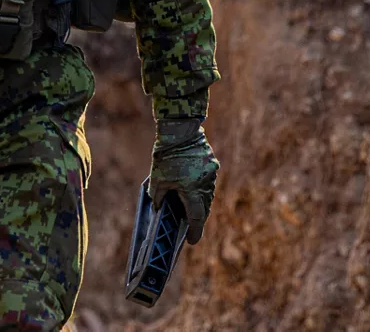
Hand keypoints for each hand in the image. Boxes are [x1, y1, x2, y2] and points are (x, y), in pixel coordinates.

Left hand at [148, 118, 218, 243]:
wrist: (180, 128)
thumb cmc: (166, 155)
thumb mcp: (157, 179)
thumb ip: (157, 197)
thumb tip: (158, 207)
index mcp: (193, 190)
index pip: (196, 217)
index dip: (194, 231)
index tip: (192, 241)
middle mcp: (205, 183)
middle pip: (204, 208)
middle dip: (197, 219)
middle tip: (189, 227)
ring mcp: (211, 173)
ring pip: (207, 195)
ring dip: (200, 203)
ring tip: (189, 209)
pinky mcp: (212, 164)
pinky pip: (208, 182)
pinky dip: (201, 189)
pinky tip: (192, 189)